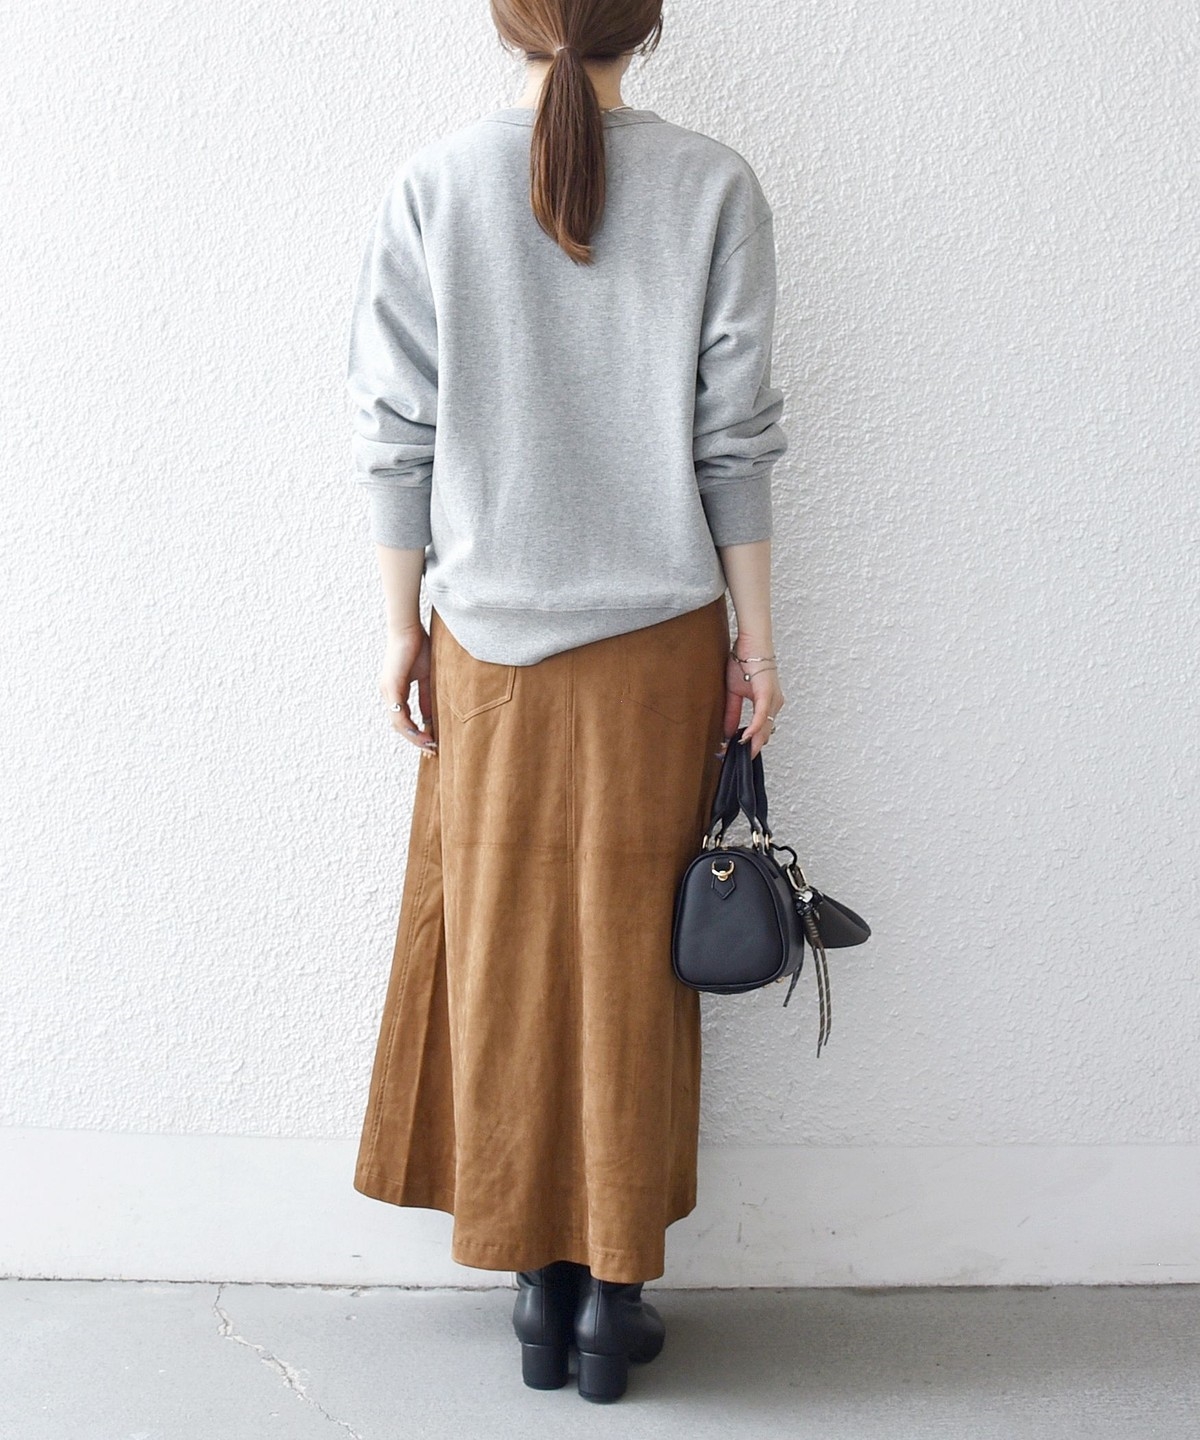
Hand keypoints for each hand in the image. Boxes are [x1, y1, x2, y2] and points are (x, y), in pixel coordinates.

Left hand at [378, 623, 436, 754]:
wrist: (408, 628)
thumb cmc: (418, 647)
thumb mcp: (427, 677)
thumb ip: (427, 697)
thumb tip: (430, 717)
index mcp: (395, 692)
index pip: (403, 719)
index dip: (416, 733)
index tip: (431, 742)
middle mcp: (387, 694)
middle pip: (399, 726)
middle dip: (416, 740)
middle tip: (431, 751)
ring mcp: (387, 691)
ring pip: (398, 723)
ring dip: (414, 737)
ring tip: (429, 745)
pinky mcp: (391, 686)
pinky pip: (399, 713)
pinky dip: (410, 726)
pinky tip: (421, 733)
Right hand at [721, 641, 783, 761]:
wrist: (750, 643)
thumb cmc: (744, 662)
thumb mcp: (734, 693)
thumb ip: (733, 713)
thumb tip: (728, 731)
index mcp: (768, 704)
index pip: (760, 730)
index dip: (749, 744)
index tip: (734, 753)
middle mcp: (774, 704)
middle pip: (764, 734)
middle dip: (748, 748)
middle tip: (731, 757)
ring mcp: (773, 700)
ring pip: (765, 729)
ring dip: (750, 743)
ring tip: (735, 752)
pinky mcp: (768, 695)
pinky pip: (762, 717)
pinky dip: (754, 729)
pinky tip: (745, 739)